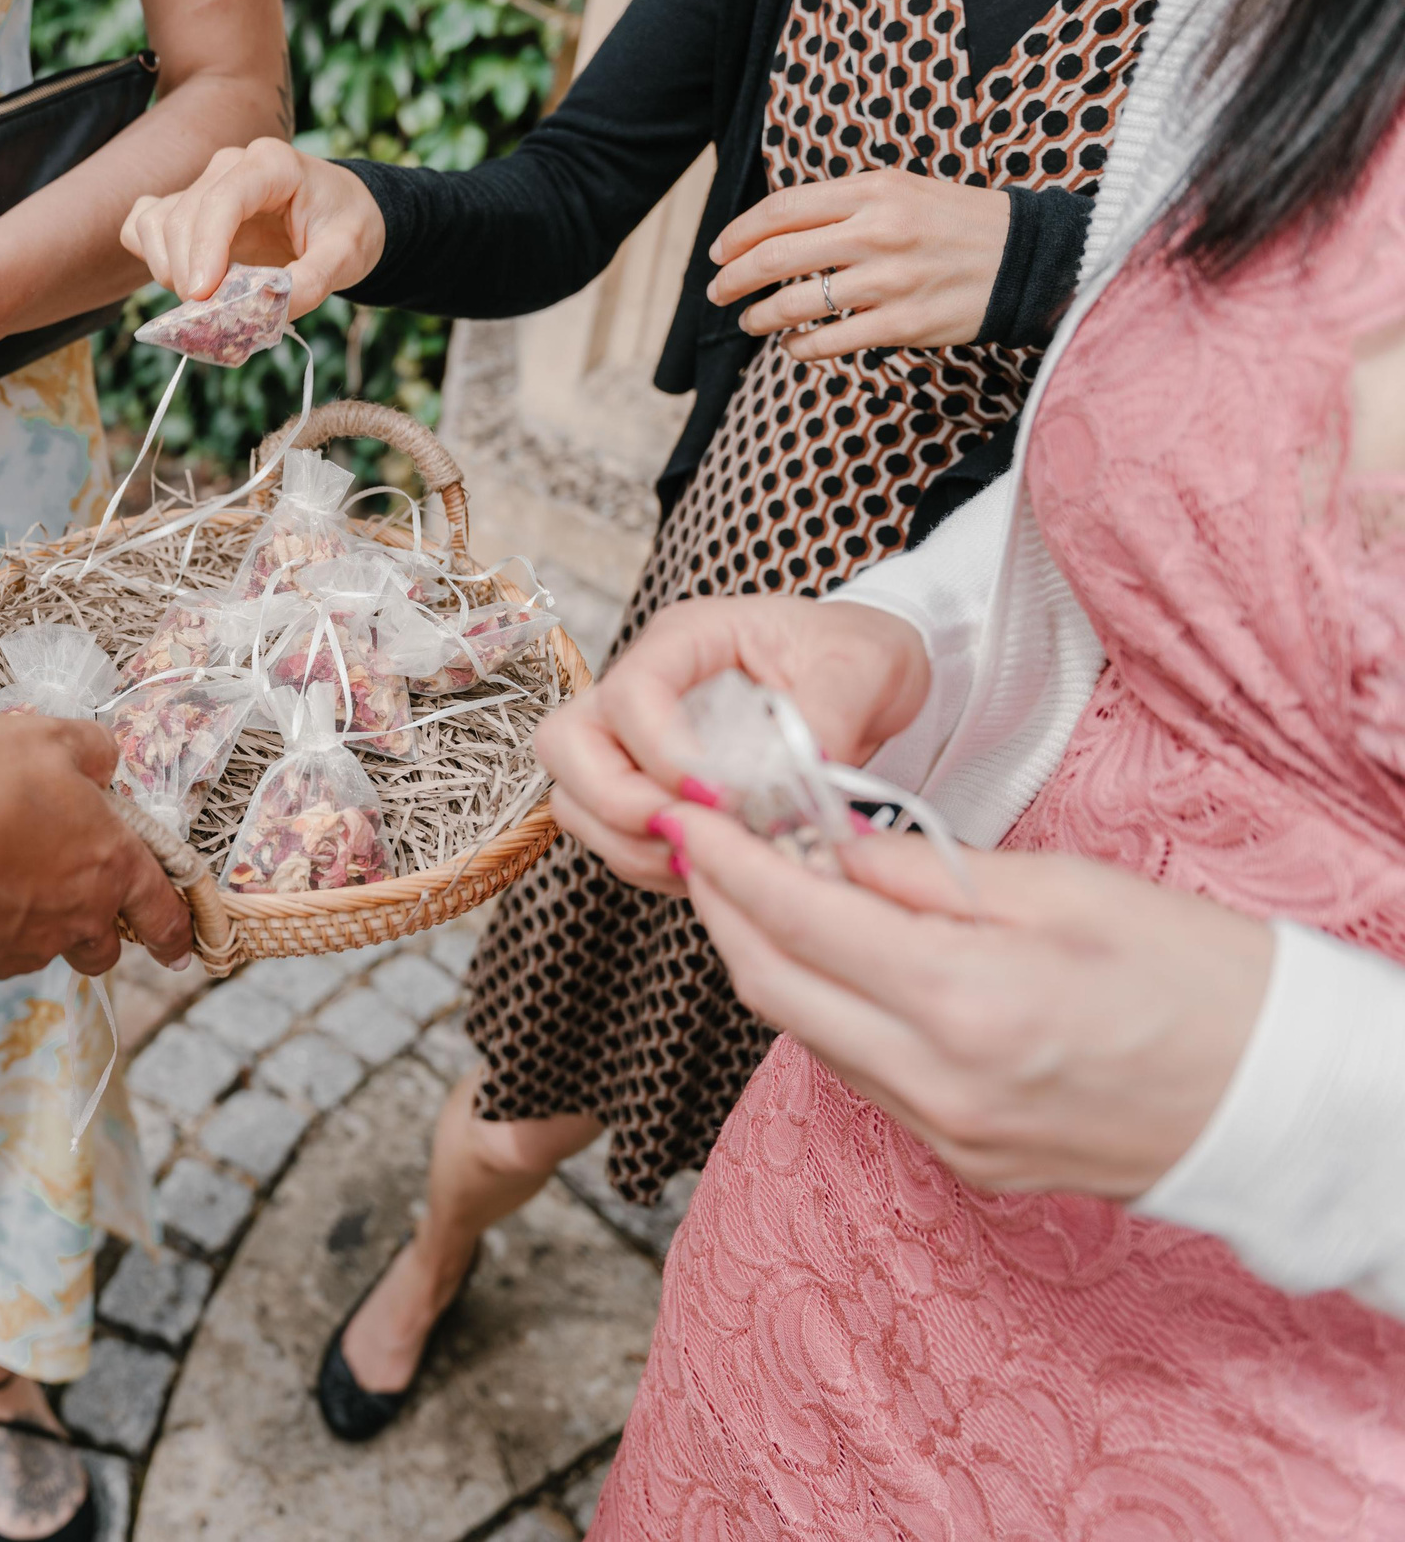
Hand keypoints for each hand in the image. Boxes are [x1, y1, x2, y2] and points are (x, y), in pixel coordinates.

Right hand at [0, 715, 193, 981]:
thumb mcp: (39, 736)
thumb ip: (86, 748)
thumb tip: (105, 763)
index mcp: (111, 863)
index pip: (163, 907)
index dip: (176, 927)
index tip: (180, 946)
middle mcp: (78, 917)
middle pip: (107, 945)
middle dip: (106, 935)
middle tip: (88, 917)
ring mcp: (25, 950)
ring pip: (49, 948)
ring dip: (42, 927)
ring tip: (4, 886)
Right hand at [119, 138, 384, 316]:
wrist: (341, 213)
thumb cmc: (346, 225)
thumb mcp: (348, 254)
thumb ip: (313, 280)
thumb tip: (268, 308)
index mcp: (272, 165)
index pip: (222, 200)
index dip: (205, 248)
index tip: (201, 296)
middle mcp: (229, 166)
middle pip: (182, 218)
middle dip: (187, 274)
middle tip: (213, 318)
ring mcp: (203, 184)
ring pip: (156, 223)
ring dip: (166, 269)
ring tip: (203, 301)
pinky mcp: (186, 206)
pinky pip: (144, 224)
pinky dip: (150, 255)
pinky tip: (179, 279)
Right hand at [534, 595, 929, 892]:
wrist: (865, 677)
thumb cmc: (858, 656)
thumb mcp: (865, 669)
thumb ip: (826, 720)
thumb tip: (788, 787)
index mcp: (687, 639)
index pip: (631, 695)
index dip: (663, 756)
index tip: (723, 798)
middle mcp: (642, 683)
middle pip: (567, 743)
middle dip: (616, 803)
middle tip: (688, 834)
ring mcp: (632, 737)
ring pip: (575, 796)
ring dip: (627, 841)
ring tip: (705, 858)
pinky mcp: (643, 784)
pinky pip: (611, 834)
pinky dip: (649, 861)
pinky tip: (710, 864)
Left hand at [657, 807, 1271, 1197]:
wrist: (1288, 1102)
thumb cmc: (1206, 980)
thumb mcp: (1067, 890)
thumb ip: (927, 875)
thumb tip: (830, 849)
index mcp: (965, 1003)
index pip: (797, 923)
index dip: (729, 864)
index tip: (690, 818)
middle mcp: (937, 1083)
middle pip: (771, 989)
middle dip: (722, 912)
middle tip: (702, 848)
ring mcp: (945, 1133)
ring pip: (804, 1036)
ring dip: (767, 961)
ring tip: (758, 890)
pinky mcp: (961, 1160)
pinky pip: (856, 1074)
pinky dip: (823, 1010)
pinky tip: (830, 961)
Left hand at [706, 169, 1010, 359]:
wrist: (1027, 258)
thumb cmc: (953, 223)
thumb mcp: (902, 191)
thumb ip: (843, 204)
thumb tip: (774, 229)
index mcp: (874, 190)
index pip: (782, 210)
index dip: (738, 234)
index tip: (718, 253)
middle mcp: (879, 231)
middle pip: (776, 257)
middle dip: (733, 278)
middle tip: (717, 291)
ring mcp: (891, 280)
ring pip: (796, 304)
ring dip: (760, 317)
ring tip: (751, 321)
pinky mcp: (903, 323)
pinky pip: (829, 341)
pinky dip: (798, 347)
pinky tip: (793, 345)